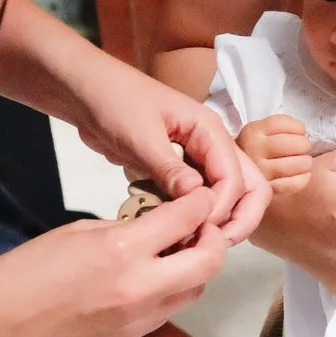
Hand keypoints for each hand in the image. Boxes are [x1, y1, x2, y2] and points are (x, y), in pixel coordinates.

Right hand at [0, 189, 229, 336]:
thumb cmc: (21, 273)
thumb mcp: (78, 232)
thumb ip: (127, 228)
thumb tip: (160, 227)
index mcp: (123, 252)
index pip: (189, 219)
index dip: (201, 203)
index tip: (199, 197)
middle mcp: (140, 289)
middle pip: (210, 261)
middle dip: (213, 238)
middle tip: (199, 226)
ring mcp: (138, 320)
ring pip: (195, 290)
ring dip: (195, 267)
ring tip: (174, 250)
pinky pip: (168, 310)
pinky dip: (171, 290)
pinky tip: (149, 277)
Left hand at [57, 56, 269, 244]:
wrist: (87, 92)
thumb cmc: (115, 103)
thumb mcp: (140, 136)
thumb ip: (169, 168)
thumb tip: (197, 199)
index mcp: (210, 131)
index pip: (235, 176)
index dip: (222, 207)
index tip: (196, 228)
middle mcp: (212, 145)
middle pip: (249, 185)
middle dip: (240, 217)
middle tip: (215, 244)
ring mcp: (198, 158)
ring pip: (228, 194)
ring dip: (222, 219)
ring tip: (198, 243)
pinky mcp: (180, 170)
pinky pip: (201, 197)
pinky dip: (197, 215)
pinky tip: (179, 231)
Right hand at [236, 115, 316, 186]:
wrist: (239, 176)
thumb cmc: (257, 151)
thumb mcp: (260, 133)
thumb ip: (280, 128)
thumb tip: (305, 134)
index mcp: (252, 132)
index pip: (282, 123)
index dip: (298, 127)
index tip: (300, 132)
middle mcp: (253, 150)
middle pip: (293, 143)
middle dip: (304, 145)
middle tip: (303, 148)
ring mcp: (259, 171)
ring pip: (296, 164)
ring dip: (305, 163)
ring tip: (303, 162)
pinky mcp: (267, 189)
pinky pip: (294, 183)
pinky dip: (303, 179)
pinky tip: (302, 175)